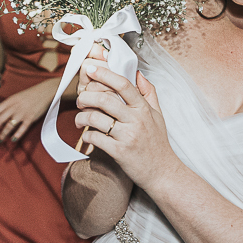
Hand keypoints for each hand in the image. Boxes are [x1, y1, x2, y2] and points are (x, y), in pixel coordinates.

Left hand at [0, 82, 56, 143]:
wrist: (46, 91)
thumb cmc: (30, 95)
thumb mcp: (16, 97)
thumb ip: (7, 105)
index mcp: (9, 101)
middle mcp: (14, 107)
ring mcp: (22, 113)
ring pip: (9, 126)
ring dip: (2, 135)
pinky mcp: (31, 118)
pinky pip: (22, 128)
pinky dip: (17, 135)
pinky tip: (13, 140)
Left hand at [74, 63, 177, 190]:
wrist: (162, 172)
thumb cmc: (158, 143)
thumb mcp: (158, 115)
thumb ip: (149, 93)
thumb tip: (138, 74)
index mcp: (144, 108)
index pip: (123, 84)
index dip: (104, 74)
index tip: (91, 69)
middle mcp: (136, 120)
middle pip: (103, 99)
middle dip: (85, 96)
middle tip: (80, 99)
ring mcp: (127, 136)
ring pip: (95, 118)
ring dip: (81, 117)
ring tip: (79, 119)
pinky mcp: (119, 151)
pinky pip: (95, 137)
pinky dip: (86, 135)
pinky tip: (87, 135)